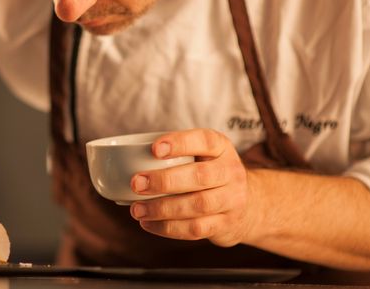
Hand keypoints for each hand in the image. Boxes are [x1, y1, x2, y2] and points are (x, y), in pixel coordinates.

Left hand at [128, 128, 259, 246]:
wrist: (247, 204)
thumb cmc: (207, 171)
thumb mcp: (200, 153)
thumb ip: (173, 153)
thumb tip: (123, 159)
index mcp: (221, 147)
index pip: (204, 140)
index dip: (179, 143)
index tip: (153, 148)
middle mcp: (231, 171)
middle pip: (200, 176)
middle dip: (164, 181)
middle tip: (135, 183)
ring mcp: (232, 200)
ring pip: (198, 205)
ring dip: (162, 209)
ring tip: (136, 210)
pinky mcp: (226, 225)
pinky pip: (196, 229)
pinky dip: (168, 228)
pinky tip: (148, 224)